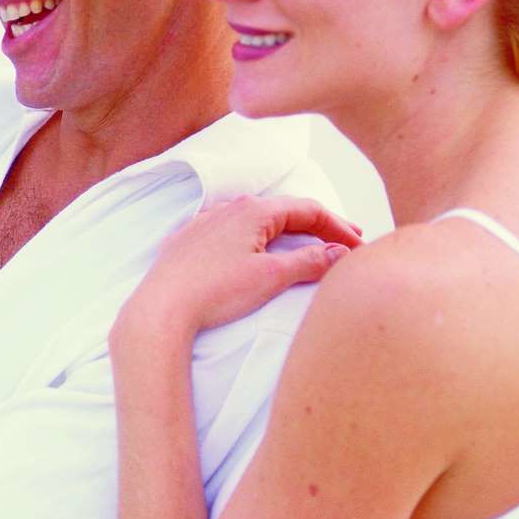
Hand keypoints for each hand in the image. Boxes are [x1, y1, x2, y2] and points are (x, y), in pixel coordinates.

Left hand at [119, 195, 360, 337]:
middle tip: (344, 242)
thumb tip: (339, 253)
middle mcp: (228, 208)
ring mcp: (205, 224)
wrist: (160, 310)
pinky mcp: (188, 243)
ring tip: (306, 247)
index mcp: (253, 210)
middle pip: (284, 212)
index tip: (359, 245)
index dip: (338, 227)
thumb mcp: (271, 277)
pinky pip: (231, 234)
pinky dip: (255, 241)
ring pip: (256, 222)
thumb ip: (310, 261)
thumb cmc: (214, 292)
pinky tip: (257, 252)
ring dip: (285, 233)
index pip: (308, 209)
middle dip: (316, 227)